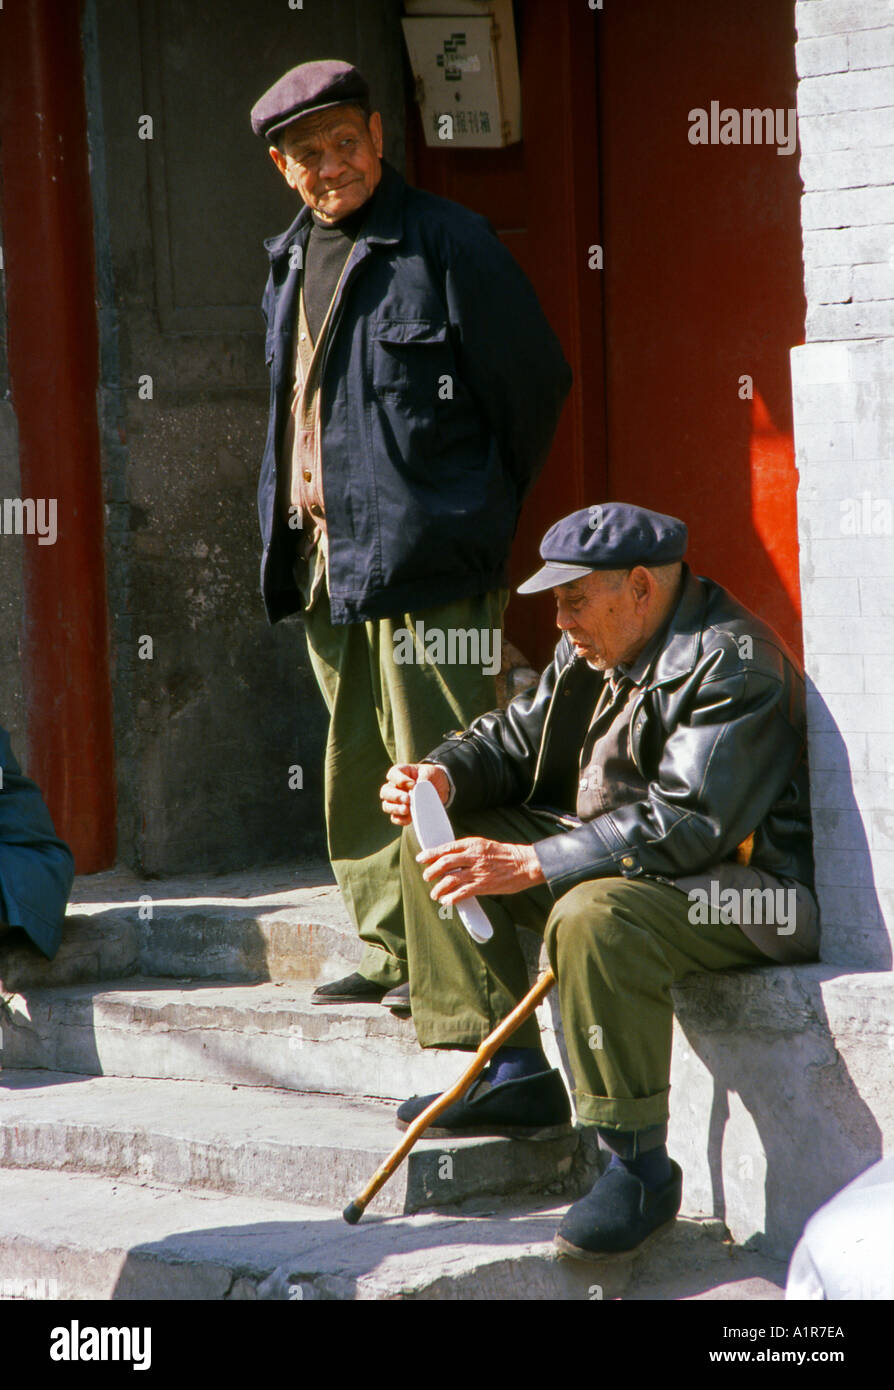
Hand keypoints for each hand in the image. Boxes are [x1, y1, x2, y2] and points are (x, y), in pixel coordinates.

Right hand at [379, 762, 448, 825]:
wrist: (439, 788)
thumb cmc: (432, 776)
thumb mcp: (431, 772)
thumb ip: (424, 779)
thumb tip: (419, 790)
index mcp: (400, 772)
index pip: (393, 774)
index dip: (400, 780)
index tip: (413, 785)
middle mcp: (394, 786)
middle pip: (386, 791)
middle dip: (396, 796)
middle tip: (408, 799)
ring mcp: (395, 801)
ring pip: (387, 805)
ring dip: (396, 809)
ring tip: (407, 810)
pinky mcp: (401, 813)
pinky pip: (395, 818)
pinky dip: (401, 819)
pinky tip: (409, 819)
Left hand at [417, 836, 544, 902]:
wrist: (526, 864)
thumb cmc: (506, 855)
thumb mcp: (486, 845)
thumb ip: (469, 850)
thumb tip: (451, 858)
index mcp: (473, 844)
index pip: (446, 847)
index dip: (431, 853)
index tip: (421, 858)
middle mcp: (474, 856)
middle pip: (445, 863)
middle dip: (432, 871)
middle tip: (426, 877)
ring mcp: (478, 871)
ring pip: (451, 879)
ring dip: (439, 888)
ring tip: (435, 894)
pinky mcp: (484, 885)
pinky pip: (463, 893)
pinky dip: (452, 898)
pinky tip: (447, 901)